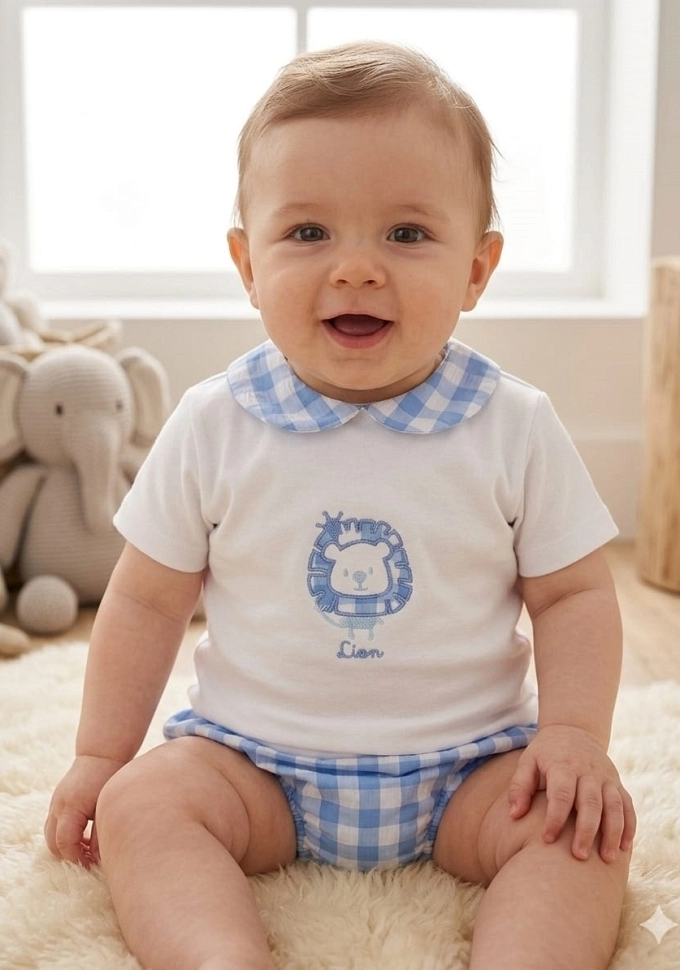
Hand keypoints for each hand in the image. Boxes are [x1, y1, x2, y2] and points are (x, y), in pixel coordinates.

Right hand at [45, 755, 125, 866]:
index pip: (65, 843)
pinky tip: (85, 835)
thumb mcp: (106, 807)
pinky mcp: (57, 801)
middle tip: (89, 860)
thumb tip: (98, 859)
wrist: (101, 754)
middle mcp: (58, 806)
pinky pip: (54, 824)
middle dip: (69, 855)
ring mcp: (55, 803)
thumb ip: (100, 835)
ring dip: (66, 845)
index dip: (77, 858)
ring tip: (88, 848)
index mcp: (70, 808)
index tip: (92, 863)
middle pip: (52, 843)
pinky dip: (65, 834)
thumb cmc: (108, 778)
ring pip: (50, 835)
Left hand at [507, 724, 635, 862]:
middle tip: (579, 856)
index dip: (555, 818)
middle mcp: (588, 772)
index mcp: (563, 766)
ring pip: (614, 806)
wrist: (574, 731)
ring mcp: (606, 778)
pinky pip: (627, 805)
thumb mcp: (528, 762)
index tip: (547, 839)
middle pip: (591, 803)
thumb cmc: (545, 753)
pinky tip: (624, 848)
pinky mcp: (617, 783)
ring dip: (613, 833)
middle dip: (586, 831)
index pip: (561, 794)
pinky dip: (629, 826)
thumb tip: (514, 815)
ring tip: (607, 859)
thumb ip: (519, 786)